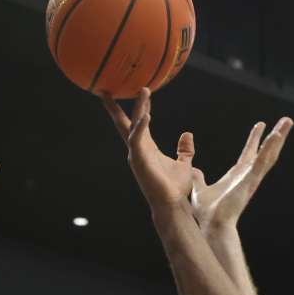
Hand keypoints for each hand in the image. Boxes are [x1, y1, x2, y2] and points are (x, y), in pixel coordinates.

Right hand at [103, 89, 195, 213]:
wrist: (172, 204)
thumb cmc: (175, 188)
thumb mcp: (184, 164)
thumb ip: (184, 149)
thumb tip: (187, 134)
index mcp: (147, 147)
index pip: (138, 123)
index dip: (139, 107)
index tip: (139, 91)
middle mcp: (138, 149)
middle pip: (124, 123)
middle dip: (115, 107)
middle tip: (105, 90)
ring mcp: (137, 154)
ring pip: (133, 126)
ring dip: (139, 108)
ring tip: (144, 90)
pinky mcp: (139, 160)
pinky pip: (137, 139)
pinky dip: (141, 127)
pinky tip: (147, 115)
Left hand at [191, 118, 292, 230]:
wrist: (210, 225)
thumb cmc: (207, 213)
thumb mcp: (200, 189)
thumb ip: (198, 178)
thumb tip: (192, 169)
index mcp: (237, 176)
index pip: (249, 153)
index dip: (255, 139)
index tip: (261, 124)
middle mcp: (247, 176)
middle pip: (265, 151)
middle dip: (276, 135)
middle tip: (286, 120)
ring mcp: (251, 178)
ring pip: (269, 155)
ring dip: (278, 138)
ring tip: (286, 122)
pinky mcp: (250, 182)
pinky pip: (262, 163)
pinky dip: (269, 149)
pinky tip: (276, 136)